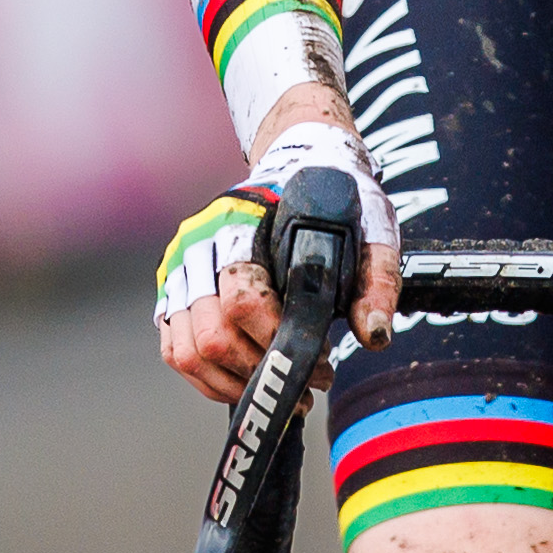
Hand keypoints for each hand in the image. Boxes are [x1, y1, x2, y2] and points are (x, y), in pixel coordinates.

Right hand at [153, 88, 402, 403]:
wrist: (301, 166)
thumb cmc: (334, 202)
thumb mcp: (371, 228)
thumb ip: (378, 279)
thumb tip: (375, 334)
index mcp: (241, 223)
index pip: (242, 299)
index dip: (277, 342)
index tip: (318, 361)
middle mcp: (198, 243)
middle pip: (212, 335)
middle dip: (262, 372)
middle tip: (307, 382)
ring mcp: (180, 268)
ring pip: (188, 352)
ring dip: (236, 385)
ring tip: (280, 387)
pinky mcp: (174, 289)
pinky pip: (176, 351)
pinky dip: (209, 379)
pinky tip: (248, 380)